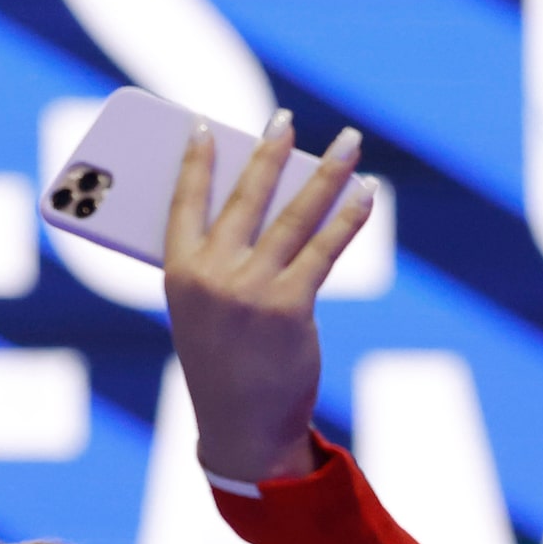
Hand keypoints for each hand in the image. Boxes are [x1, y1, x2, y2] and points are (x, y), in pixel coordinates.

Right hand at [163, 110, 375, 485]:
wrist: (243, 427)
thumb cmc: (223, 366)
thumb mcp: (205, 312)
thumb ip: (224, 262)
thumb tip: (276, 204)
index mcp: (177, 273)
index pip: (182, 202)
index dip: (195, 163)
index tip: (206, 126)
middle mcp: (211, 275)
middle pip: (245, 197)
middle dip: (268, 151)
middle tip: (283, 117)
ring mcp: (251, 289)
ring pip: (295, 216)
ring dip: (327, 173)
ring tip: (348, 142)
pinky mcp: (290, 305)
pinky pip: (325, 249)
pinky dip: (349, 218)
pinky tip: (365, 193)